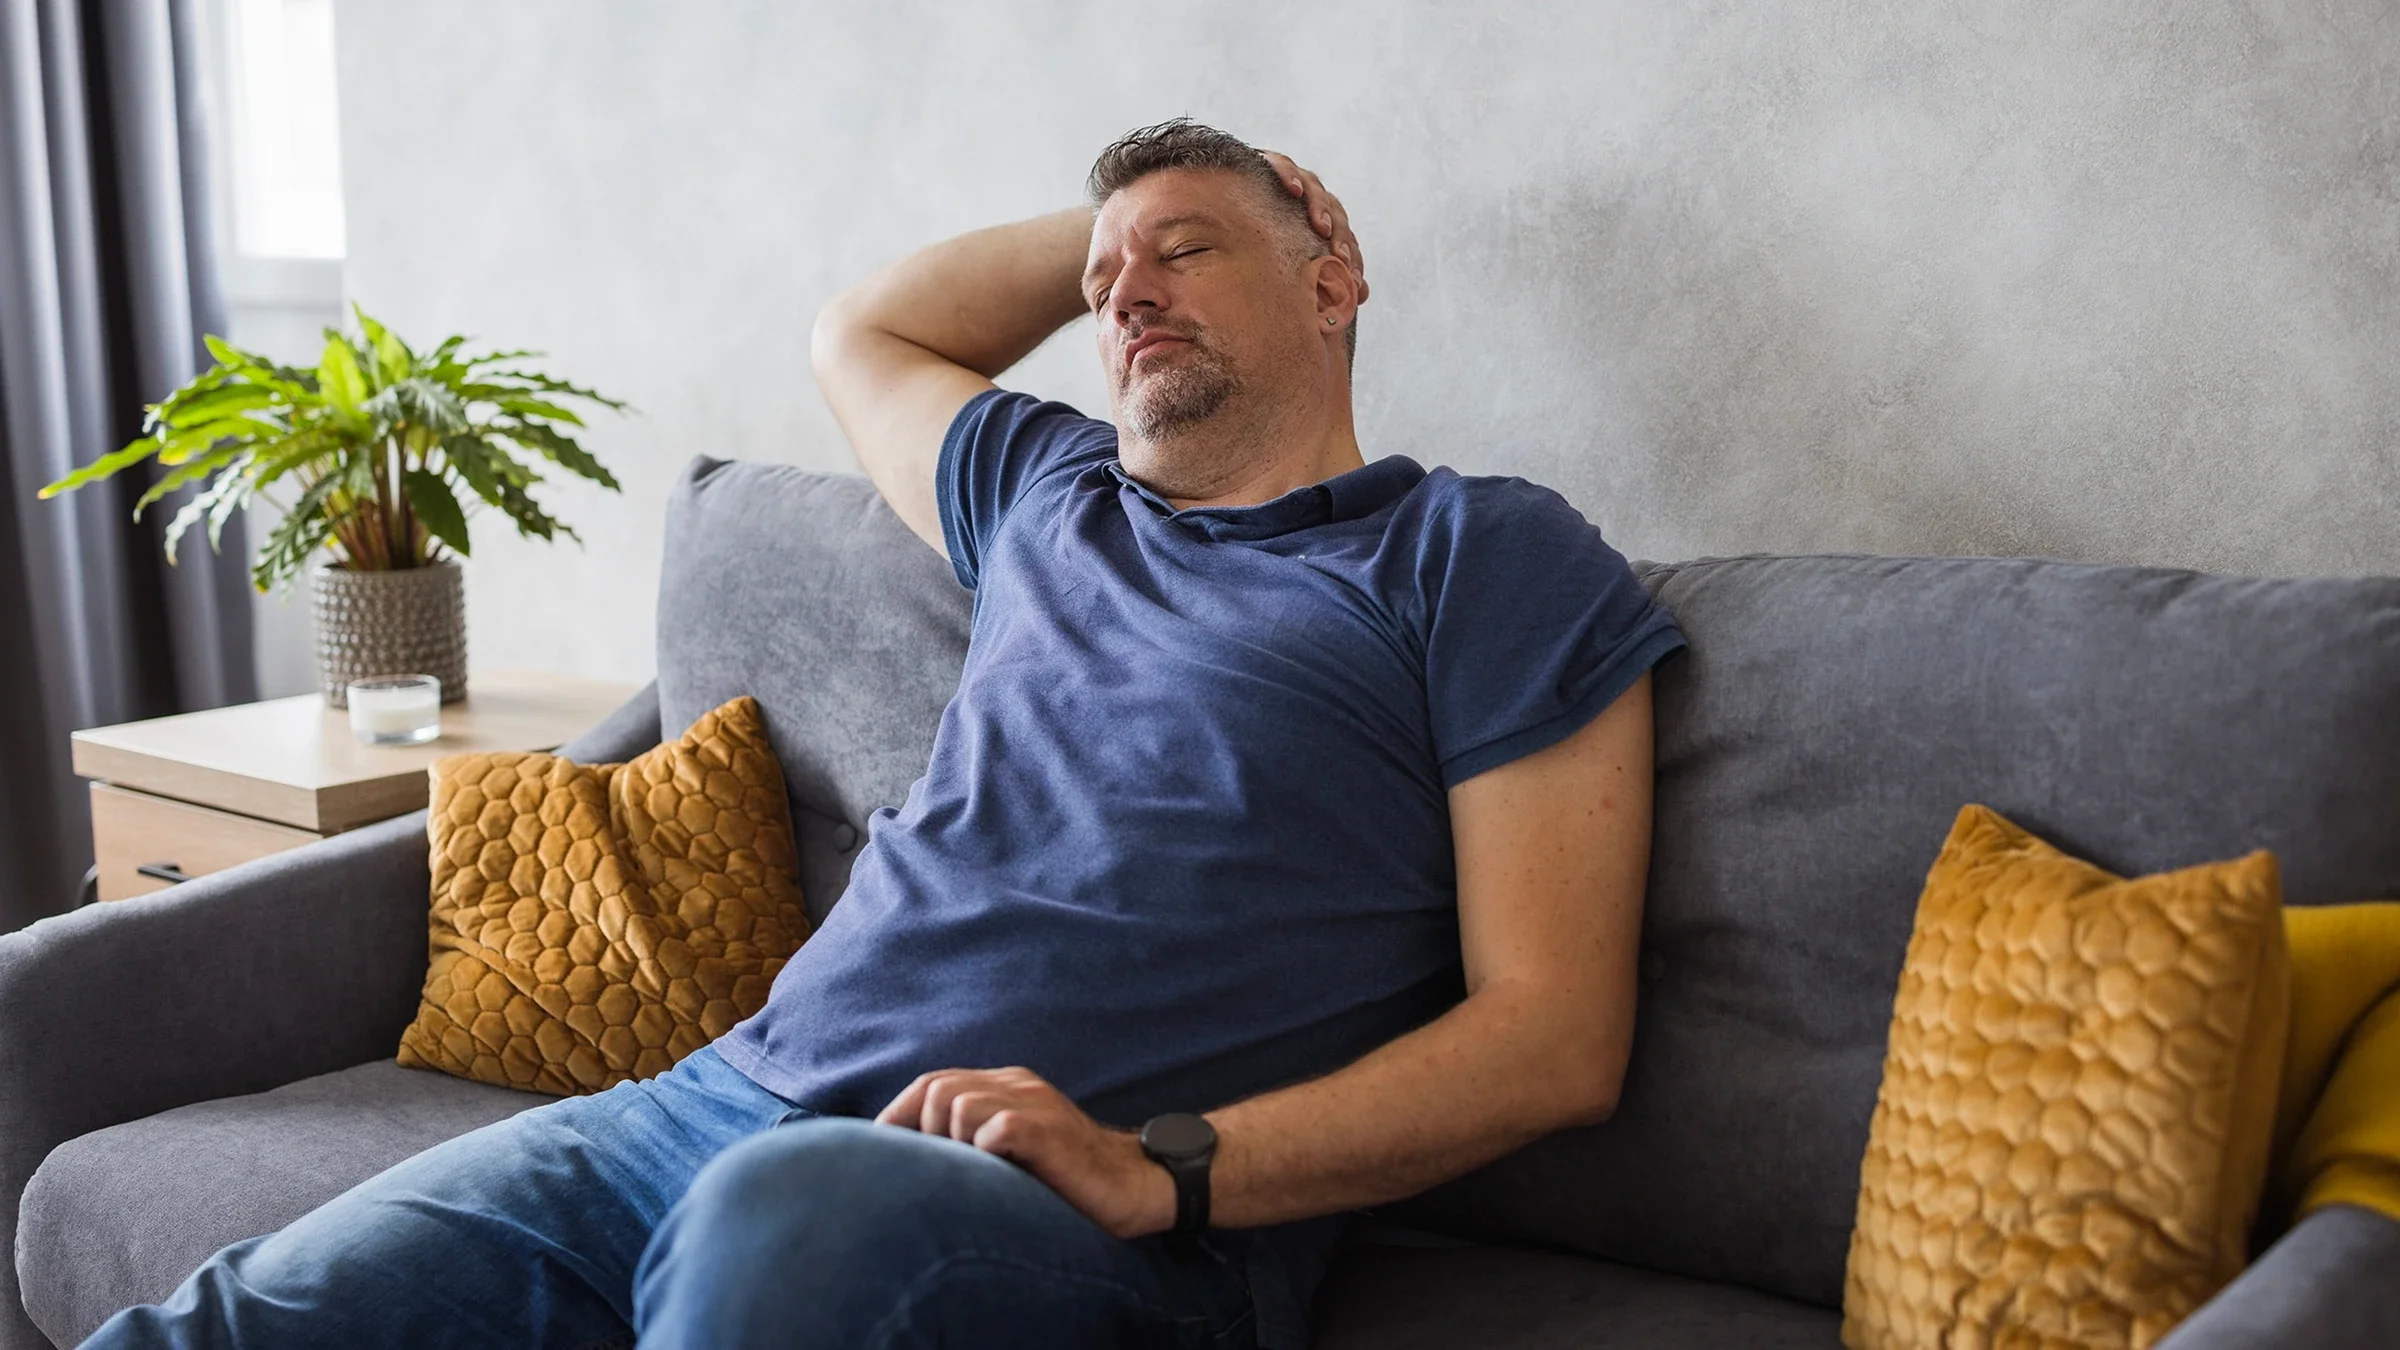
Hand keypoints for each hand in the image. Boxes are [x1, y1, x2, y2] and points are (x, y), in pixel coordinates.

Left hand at [875, 1066, 1176, 1238]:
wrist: (1135, 1184)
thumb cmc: (1068, 1178)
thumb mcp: (1013, 1150)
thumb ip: (975, 1139)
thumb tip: (913, 1161)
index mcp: (1006, 1085)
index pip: (932, 1082)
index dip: (898, 1117)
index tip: (883, 1155)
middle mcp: (1017, 1085)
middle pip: (937, 1089)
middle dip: (922, 1134)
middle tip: (937, 1174)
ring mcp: (1035, 1104)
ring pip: (958, 1105)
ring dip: (952, 1146)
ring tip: (970, 1178)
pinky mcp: (1049, 1132)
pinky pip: (996, 1129)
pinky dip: (983, 1153)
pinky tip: (995, 1178)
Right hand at [1259, 150, 1368, 303]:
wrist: (1220, 193)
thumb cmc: (1258, 236)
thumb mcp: (1289, 258)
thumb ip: (1323, 273)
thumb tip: (1362, 295)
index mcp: (1318, 218)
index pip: (1343, 234)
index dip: (1351, 257)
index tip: (1354, 281)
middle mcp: (1309, 197)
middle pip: (1334, 210)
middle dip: (1340, 236)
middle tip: (1340, 258)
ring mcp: (1291, 178)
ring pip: (1314, 186)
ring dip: (1320, 207)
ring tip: (1321, 227)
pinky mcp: (1267, 161)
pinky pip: (1281, 164)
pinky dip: (1289, 174)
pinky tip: (1294, 190)